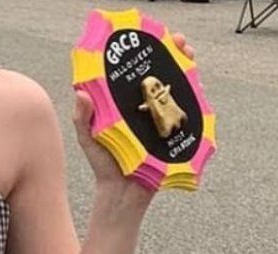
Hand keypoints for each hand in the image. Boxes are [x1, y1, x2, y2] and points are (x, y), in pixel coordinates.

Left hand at [73, 33, 195, 187]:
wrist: (123, 194)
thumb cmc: (104, 165)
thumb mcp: (88, 138)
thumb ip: (83, 118)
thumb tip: (80, 93)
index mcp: (125, 102)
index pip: (137, 70)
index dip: (146, 51)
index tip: (151, 36)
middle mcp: (145, 107)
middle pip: (162, 73)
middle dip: (173, 54)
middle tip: (179, 42)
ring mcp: (161, 119)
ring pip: (178, 88)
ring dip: (187, 69)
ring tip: (189, 56)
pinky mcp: (174, 134)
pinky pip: (187, 112)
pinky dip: (194, 97)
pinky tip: (197, 85)